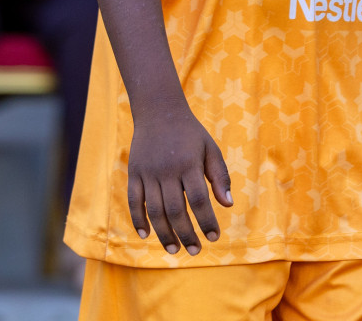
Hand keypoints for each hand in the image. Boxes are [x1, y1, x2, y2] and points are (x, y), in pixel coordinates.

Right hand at [127, 107, 232, 255]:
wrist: (159, 111)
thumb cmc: (190, 133)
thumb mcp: (210, 149)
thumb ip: (219, 176)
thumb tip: (228, 205)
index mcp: (189, 164)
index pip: (199, 200)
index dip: (206, 221)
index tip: (214, 237)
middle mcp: (167, 170)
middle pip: (176, 210)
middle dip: (187, 234)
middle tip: (195, 251)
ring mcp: (148, 172)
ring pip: (155, 210)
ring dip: (164, 233)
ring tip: (174, 249)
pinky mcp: (134, 173)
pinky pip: (134, 201)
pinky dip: (138, 220)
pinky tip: (145, 235)